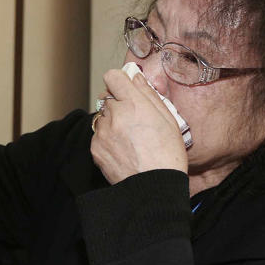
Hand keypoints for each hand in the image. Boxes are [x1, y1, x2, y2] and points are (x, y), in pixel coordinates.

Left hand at [90, 68, 186, 184]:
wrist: (153, 187)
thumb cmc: (168, 155)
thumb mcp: (168, 120)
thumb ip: (149, 95)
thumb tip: (136, 78)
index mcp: (134, 104)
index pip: (113, 77)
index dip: (120, 81)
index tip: (126, 88)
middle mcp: (114, 115)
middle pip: (107, 98)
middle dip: (118, 105)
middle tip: (135, 120)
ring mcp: (102, 132)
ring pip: (102, 118)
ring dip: (112, 123)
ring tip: (131, 139)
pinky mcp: (95, 148)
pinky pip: (98, 136)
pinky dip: (107, 140)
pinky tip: (123, 151)